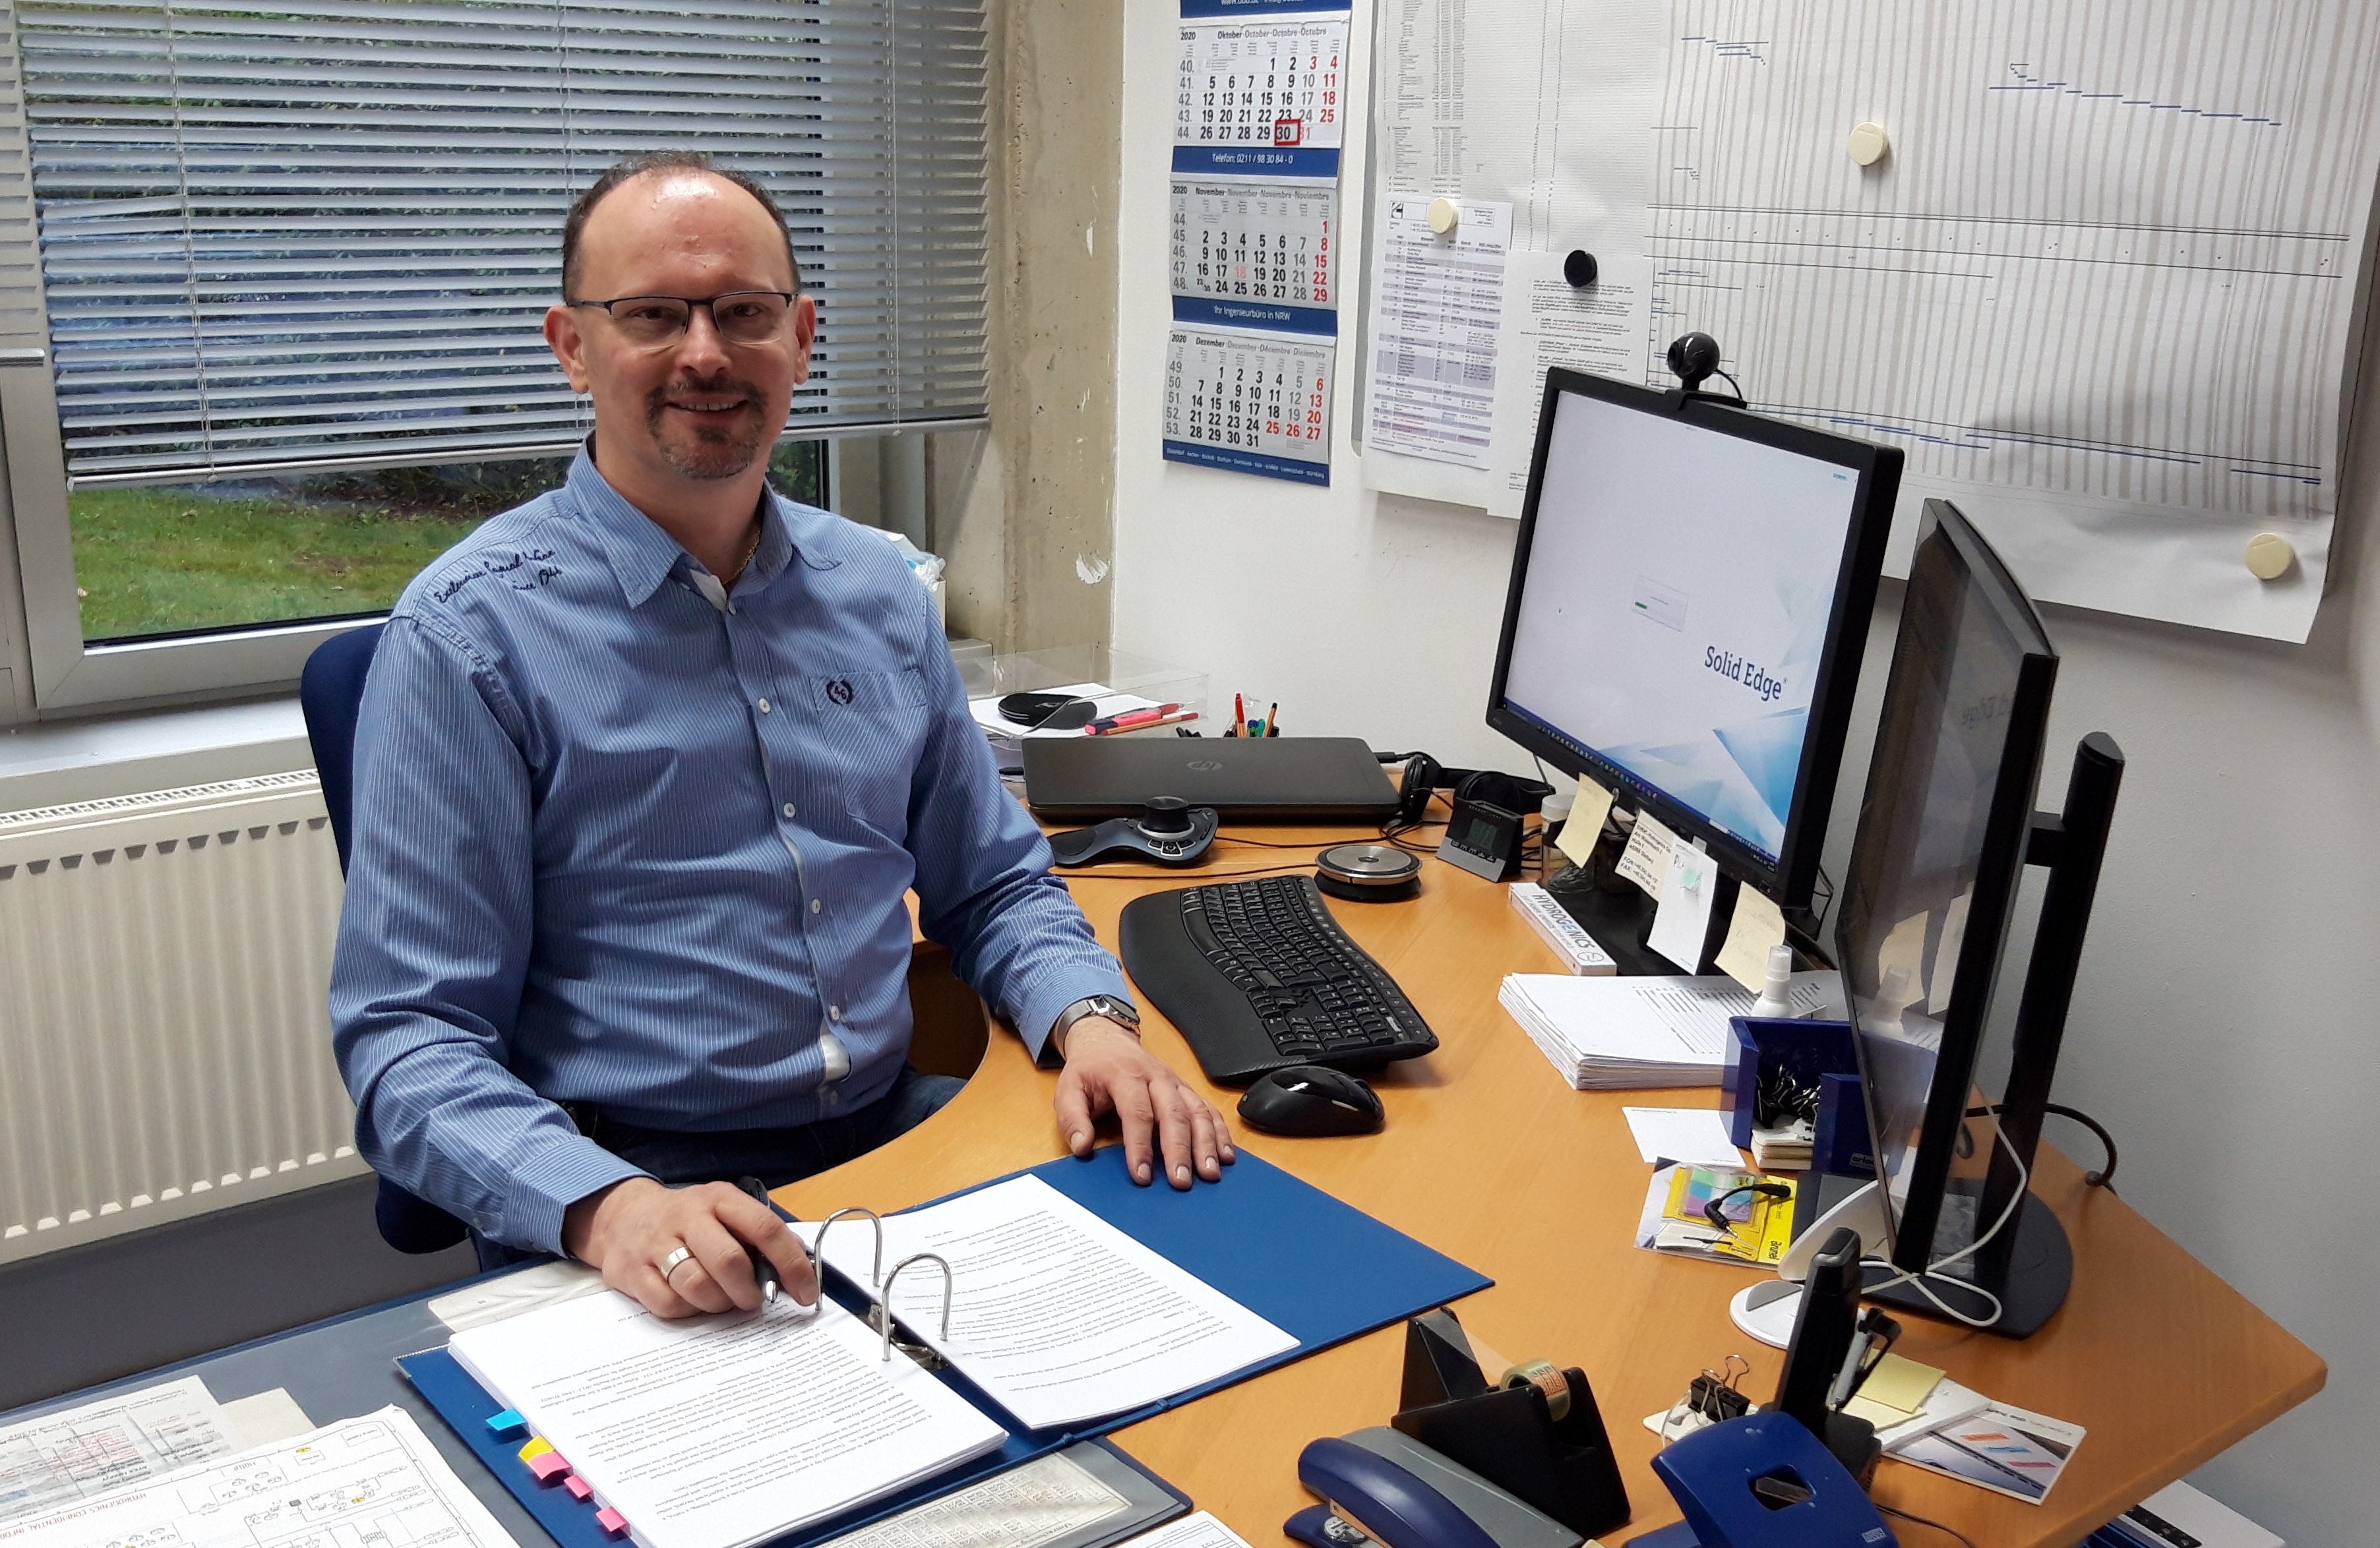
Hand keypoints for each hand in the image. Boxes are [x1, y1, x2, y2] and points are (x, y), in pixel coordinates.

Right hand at [562, 1177, 818, 1317]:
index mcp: (719, 1199)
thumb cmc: (689, 1221)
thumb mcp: (726, 1212)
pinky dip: (688, 1310)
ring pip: (697, 1286)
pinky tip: (691, 1300)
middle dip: (749, 1291)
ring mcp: (656, 1244)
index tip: (807, 1293)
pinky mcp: (632, 1272)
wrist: (622, 1217)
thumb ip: (761, 1238)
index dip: (791, 1264)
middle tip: (753, 1300)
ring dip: (718, 1303)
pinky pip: (668, 1304)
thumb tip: (803, 1272)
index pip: (765, 1228)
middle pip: (728, 1261)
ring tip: (722, 1299)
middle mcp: (687, 1217)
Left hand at [1054, 1019, 1235, 1187]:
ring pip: (1197, 1111)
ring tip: (1210, 1173)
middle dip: (1180, 1149)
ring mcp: (1175, 1083)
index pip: (1137, 1113)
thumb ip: (1072, 1119)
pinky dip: (1220, 1133)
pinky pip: (1208, 1109)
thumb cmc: (1090, 1071)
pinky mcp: (1186, 1090)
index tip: (1142, 1176)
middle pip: (1174, 1113)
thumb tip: (1082, 1147)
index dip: (1140, 1146)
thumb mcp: (1068, 1089)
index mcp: (1125, 1075)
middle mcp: (1156, 1077)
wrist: (1107, 1040)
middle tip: (1182, 1181)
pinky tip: (1226, 1156)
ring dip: (1207, 1143)